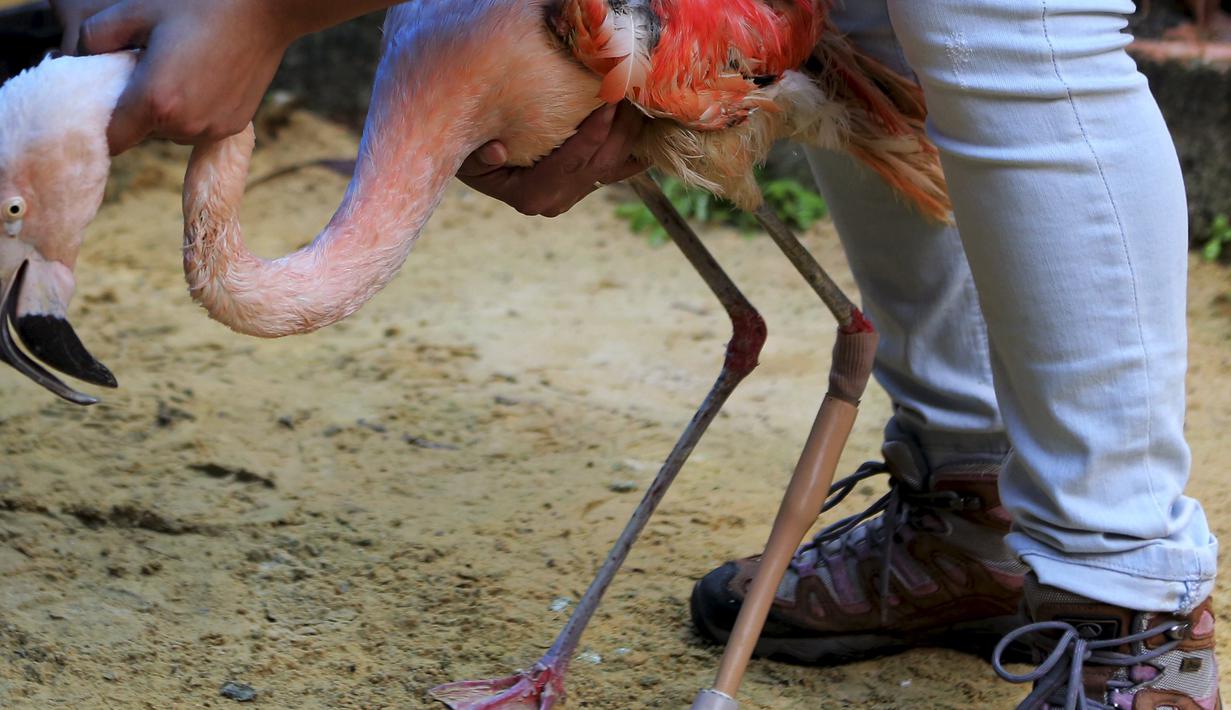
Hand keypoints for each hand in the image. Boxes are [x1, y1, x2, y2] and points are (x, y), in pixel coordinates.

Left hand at [52, 0, 299, 154]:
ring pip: (173, 131)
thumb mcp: (136, 9)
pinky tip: (206, 76)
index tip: (104, 105)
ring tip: (182, 70)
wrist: (266, 10)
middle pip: (144, 133)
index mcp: (155, 101)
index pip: (112, 140)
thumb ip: (95, 36)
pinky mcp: (234, 127)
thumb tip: (82, 58)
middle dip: (139, 107)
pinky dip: (196, 108)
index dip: (102, 126)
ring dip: (169, 110)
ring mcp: (213, 129)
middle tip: (149, 68)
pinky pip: (201, 126)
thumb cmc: (201, 4)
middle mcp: (185, 126)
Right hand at [458, 102, 647, 217]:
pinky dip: (637, 147)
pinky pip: (620, 169)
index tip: (609, 102)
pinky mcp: (585, 186)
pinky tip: (652, 126)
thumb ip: (480, 155)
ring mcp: (574, 195)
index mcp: (532, 195)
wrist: (478, 163)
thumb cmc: (470, 153)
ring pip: (615, 164)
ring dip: (632, 131)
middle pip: (601, 162)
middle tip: (633, 91)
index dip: (593, 133)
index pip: (572, 162)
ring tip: (641, 97)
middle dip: (621, 126)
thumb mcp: (467, 155)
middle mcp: (557, 200)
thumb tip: (497, 150)